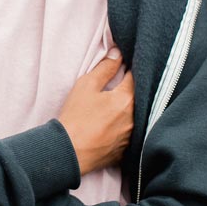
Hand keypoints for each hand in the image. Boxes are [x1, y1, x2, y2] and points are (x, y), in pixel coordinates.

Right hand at [58, 49, 133, 175]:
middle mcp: (134, 118)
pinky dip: (124, 125)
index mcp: (126, 99)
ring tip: (113, 105)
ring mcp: (131, 136)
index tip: (123, 65)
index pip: (135, 76)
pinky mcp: (125, 150)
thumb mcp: (86, 85)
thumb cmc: (76, 116)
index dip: (129, 68)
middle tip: (117, 84)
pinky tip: (111, 124)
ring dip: (128, 108)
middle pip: (137, 96)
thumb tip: (118, 53)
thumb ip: (105, 67)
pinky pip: (130, 132)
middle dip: (129, 89)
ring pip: (135, 115)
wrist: (69, 152)